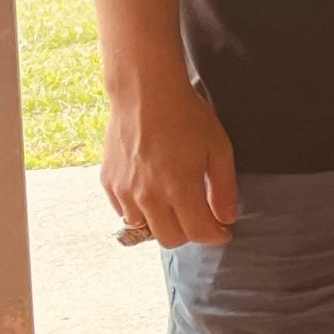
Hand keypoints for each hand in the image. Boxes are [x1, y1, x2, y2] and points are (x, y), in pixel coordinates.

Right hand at [103, 73, 237, 246]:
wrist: (145, 93)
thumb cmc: (187, 117)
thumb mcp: (219, 149)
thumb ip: (223, 189)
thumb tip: (226, 218)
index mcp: (179, 188)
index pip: (197, 233)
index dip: (214, 236)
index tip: (223, 232)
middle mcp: (147, 196)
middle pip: (170, 239)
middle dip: (190, 233)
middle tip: (201, 217)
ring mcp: (124, 191)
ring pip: (144, 229)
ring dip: (163, 223)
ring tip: (175, 203)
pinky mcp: (108, 183)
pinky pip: (123, 212)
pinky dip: (140, 211)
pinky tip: (152, 192)